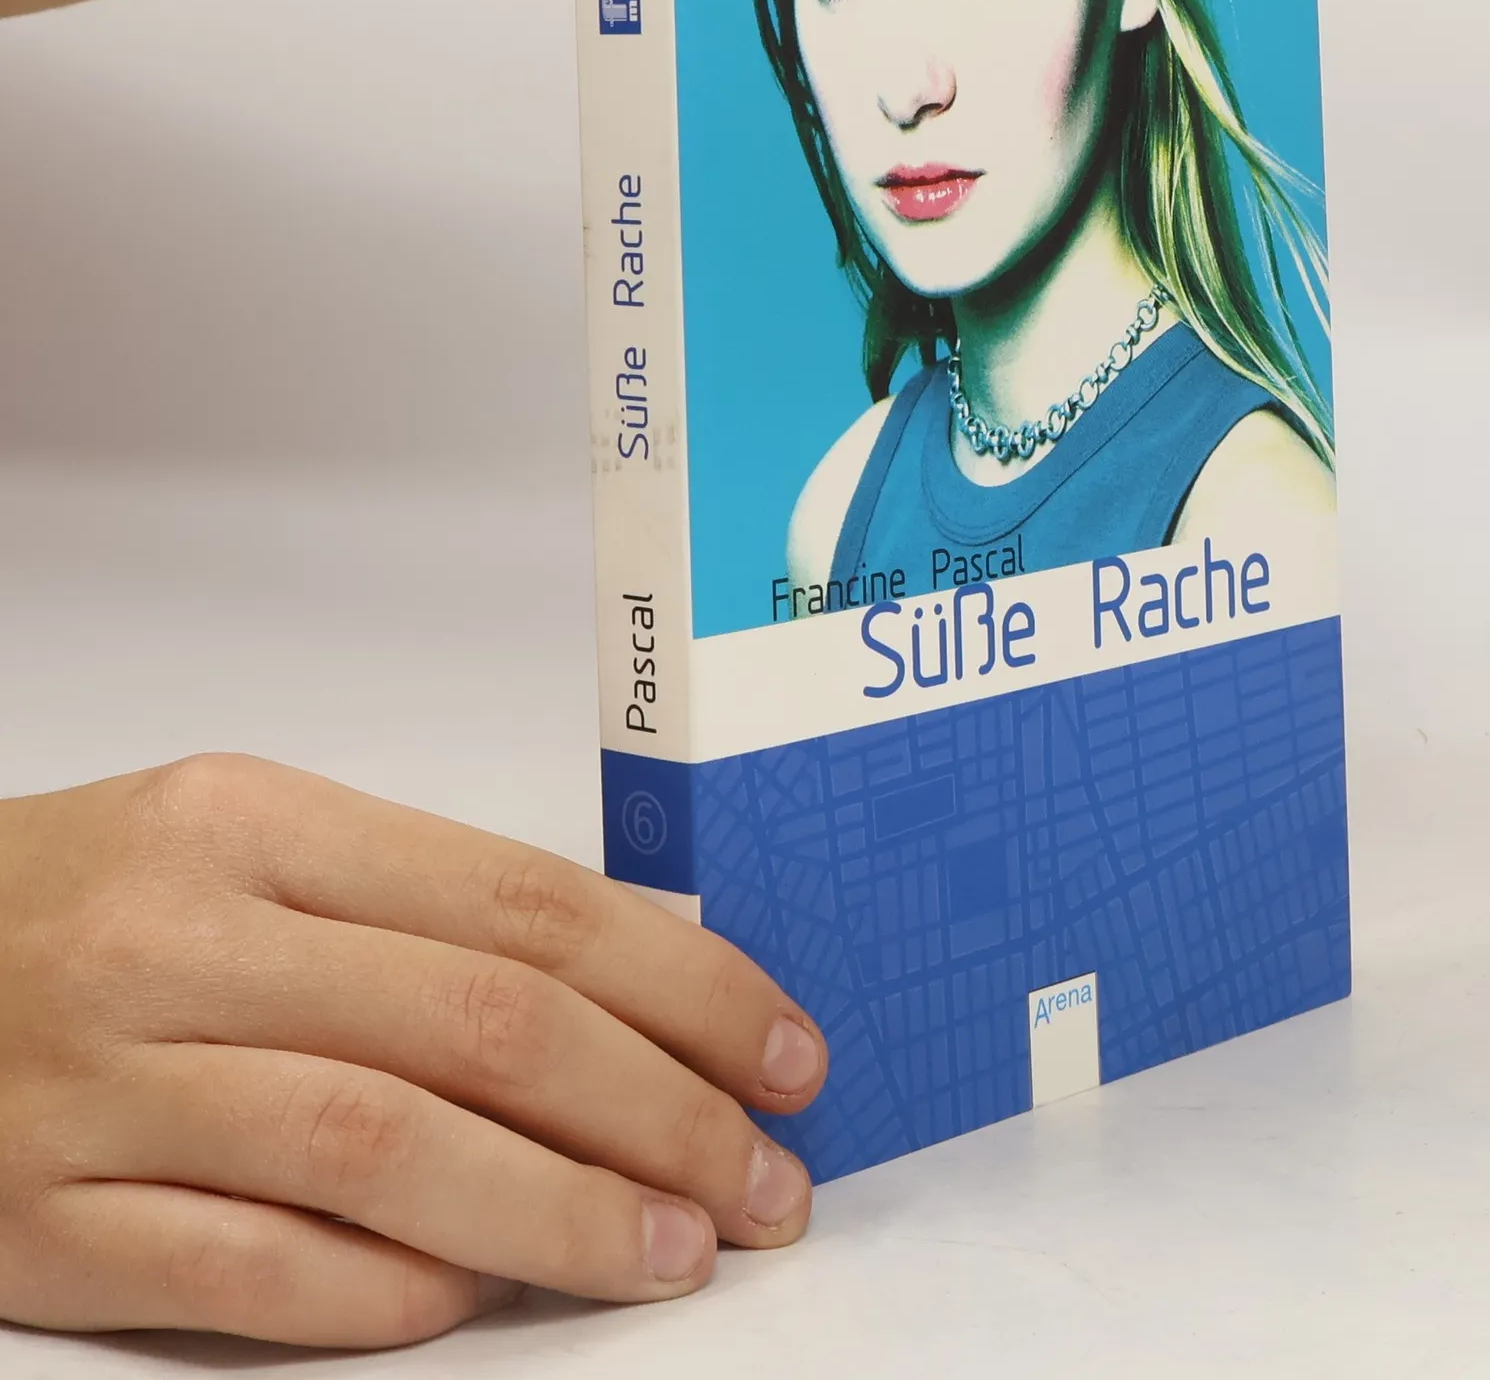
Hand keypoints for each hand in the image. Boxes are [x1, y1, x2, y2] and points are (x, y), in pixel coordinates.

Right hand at [0, 755, 827, 1346]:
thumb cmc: (93, 901)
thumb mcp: (250, 848)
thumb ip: (418, 914)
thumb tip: (633, 1006)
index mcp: (259, 822)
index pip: (526, 903)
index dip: (683, 986)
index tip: (784, 1049)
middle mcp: (185, 940)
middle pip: (483, 1025)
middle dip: (660, 1109)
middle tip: (766, 1175)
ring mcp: (102, 1085)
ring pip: (385, 1150)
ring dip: (560, 1212)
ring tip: (677, 1249)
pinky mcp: (36, 1222)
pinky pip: (246, 1273)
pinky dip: (385, 1292)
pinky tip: (479, 1296)